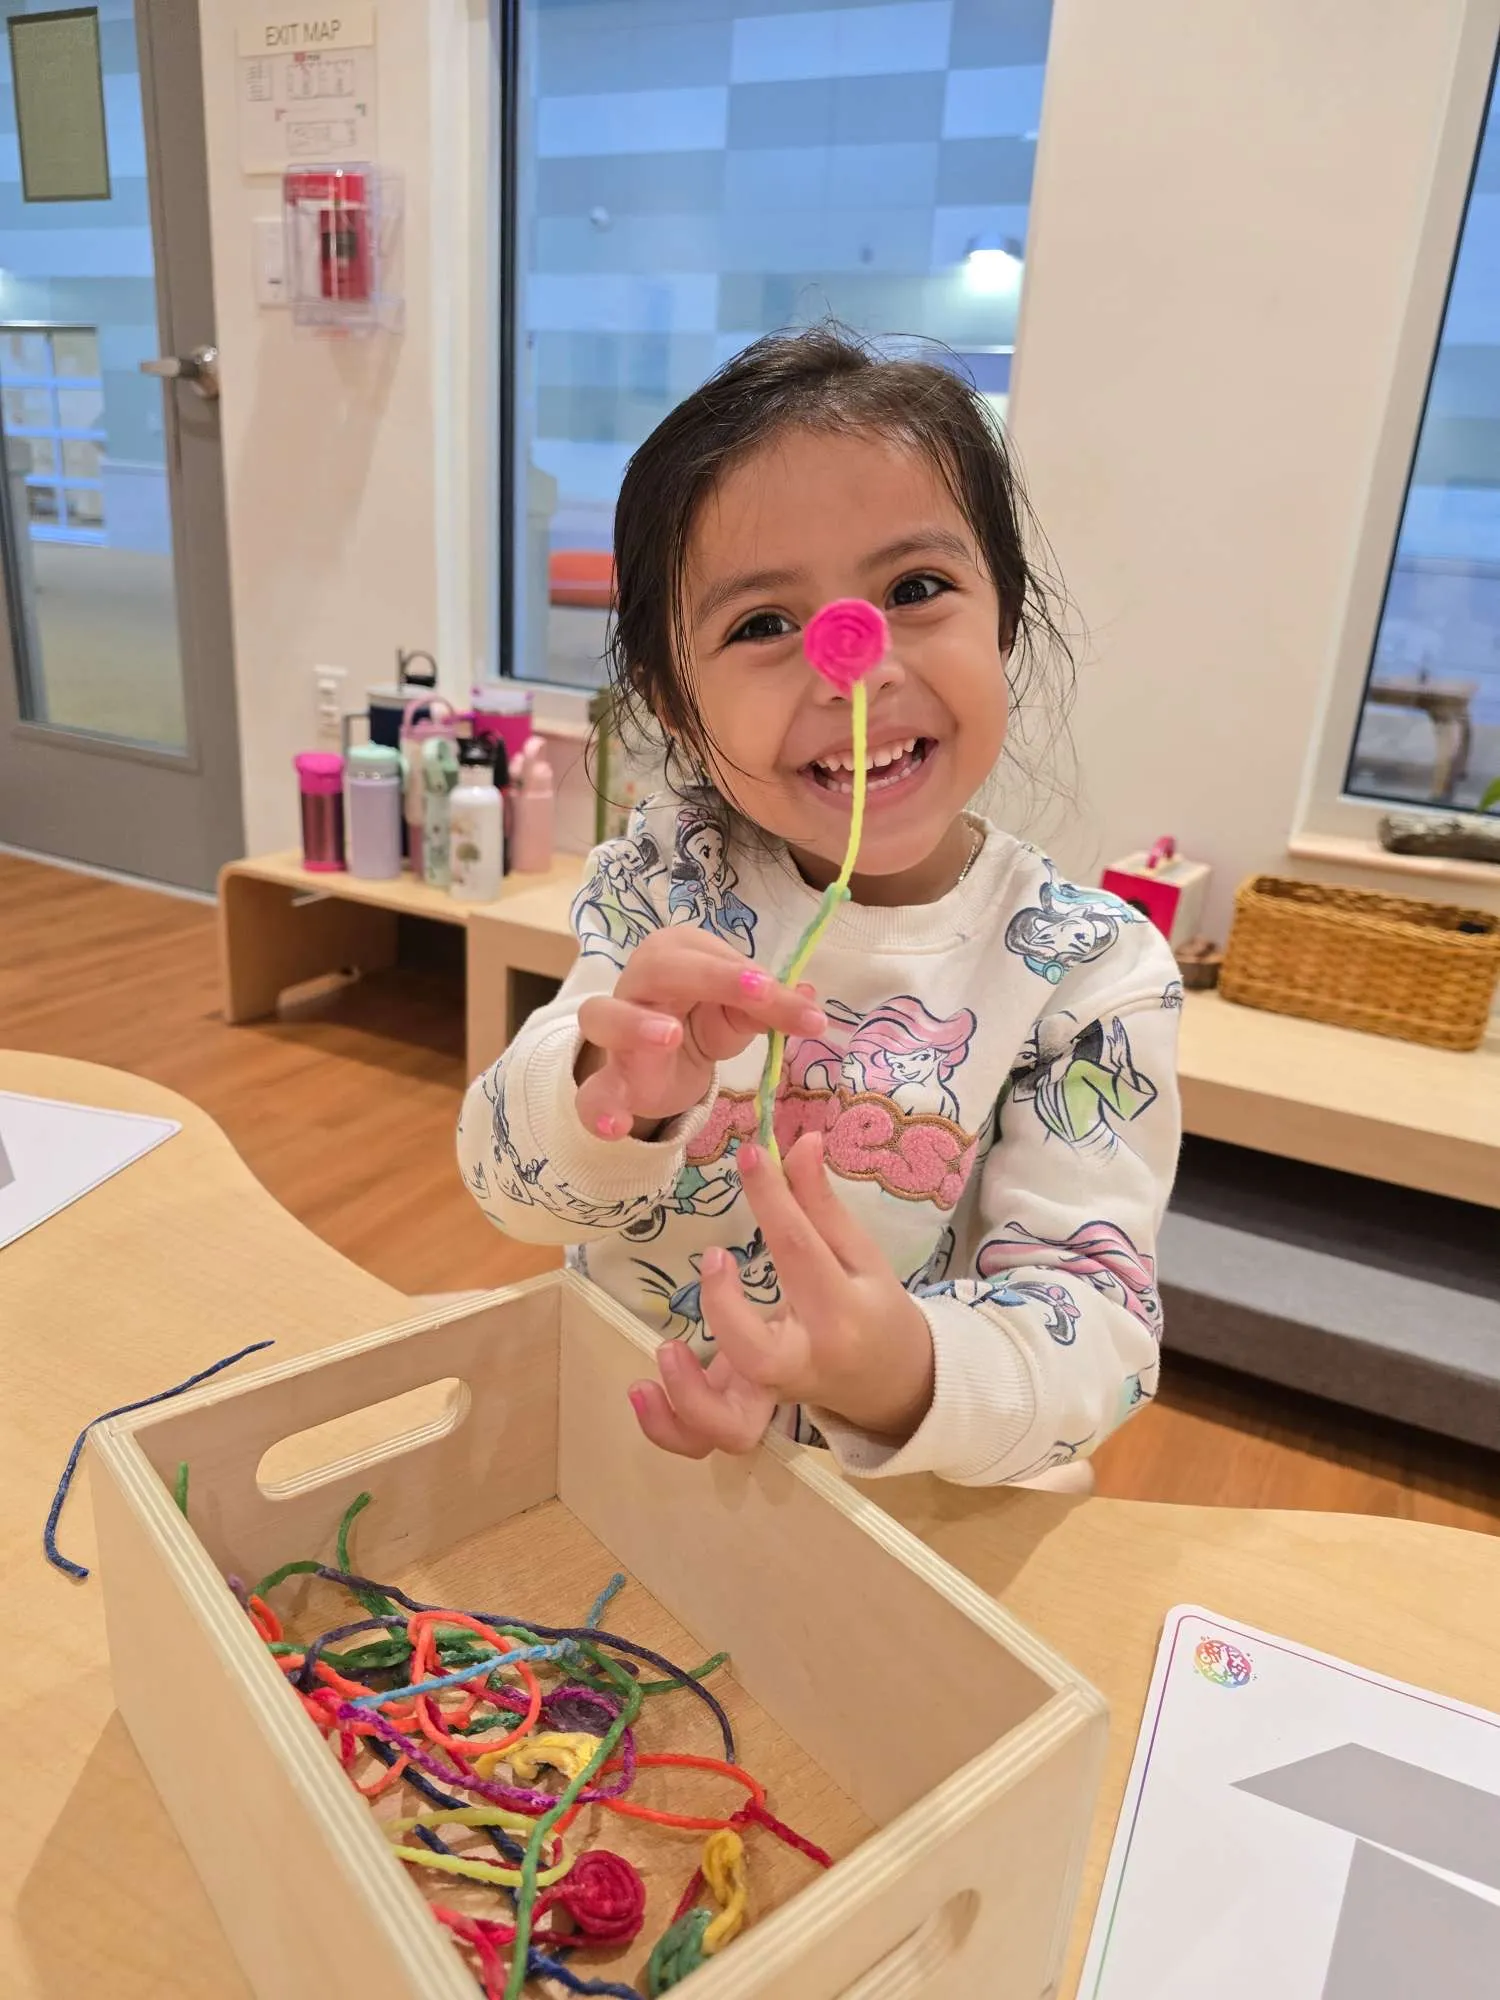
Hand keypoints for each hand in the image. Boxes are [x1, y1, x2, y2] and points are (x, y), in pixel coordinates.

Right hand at [575, 930, 824, 1140]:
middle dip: (710, 978)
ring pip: (603, 1015)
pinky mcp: (608, 1081)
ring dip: (634, 1024)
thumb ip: (770, 1007)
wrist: (659, 1065)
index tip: (803, 1009)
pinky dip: (599, 1109)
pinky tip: (618, 1125)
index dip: (753, 977)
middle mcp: (636, 982)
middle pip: (659, 968)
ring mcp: (614, 1031)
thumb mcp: (739, 1012)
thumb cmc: (700, 1019)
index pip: (712, 957)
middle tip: (757, 994)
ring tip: (669, 1038)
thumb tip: (811, 1000)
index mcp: (674, 953)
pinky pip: (591, 1093)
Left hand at [628, 1133, 934, 1455]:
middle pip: (759, 1354)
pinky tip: (643, 1390)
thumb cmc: (872, 1309)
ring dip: (690, 1396)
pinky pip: (706, 1438)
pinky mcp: (749, 1410)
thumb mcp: (860, 1255)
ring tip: (667, 1350)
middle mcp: (804, 1362)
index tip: (752, 1156)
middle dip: (726, 1311)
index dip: (774, 1199)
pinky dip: (671, 1429)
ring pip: (730, 1424)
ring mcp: (773, 1395)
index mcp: (840, 1312)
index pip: (801, 1251)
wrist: (895, 1383)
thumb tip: (799, 1141)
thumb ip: (821, 1205)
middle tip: (714, 1259)